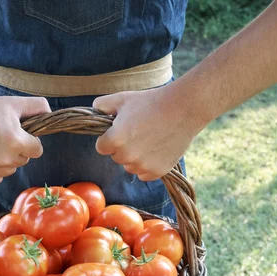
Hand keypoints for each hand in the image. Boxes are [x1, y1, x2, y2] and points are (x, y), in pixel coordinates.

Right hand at [0, 94, 50, 184]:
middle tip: (1, 135)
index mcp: (17, 142)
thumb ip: (38, 106)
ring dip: (5, 160)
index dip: (30, 141)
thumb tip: (51, 114)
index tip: (19, 133)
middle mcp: (6, 160)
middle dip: (17, 150)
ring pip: (10, 170)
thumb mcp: (14, 103)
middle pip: (23, 160)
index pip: (37, 150)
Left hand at [93, 84, 208, 180]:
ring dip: (135, 158)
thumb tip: (93, 109)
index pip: (101, 147)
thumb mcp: (122, 99)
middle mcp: (126, 156)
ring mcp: (142, 165)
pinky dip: (148, 166)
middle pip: (116, 157)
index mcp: (115, 140)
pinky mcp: (157, 172)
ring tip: (150, 139)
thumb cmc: (150, 101)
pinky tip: (156, 149)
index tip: (120, 130)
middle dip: (123, 147)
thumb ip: (102, 105)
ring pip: (130, 167)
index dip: (109, 138)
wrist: (183, 108)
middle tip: (139, 132)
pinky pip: (144, 175)